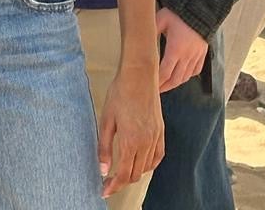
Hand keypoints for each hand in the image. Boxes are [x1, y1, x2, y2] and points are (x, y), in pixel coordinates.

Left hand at [98, 62, 163, 197]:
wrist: (139, 74)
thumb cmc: (120, 93)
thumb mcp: (106, 119)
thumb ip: (104, 147)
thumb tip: (103, 170)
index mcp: (131, 141)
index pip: (124, 174)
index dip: (113, 186)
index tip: (105, 191)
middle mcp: (146, 142)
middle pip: (136, 174)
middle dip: (122, 181)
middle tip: (110, 180)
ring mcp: (156, 137)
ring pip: (147, 167)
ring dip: (134, 172)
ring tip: (122, 170)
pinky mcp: (161, 131)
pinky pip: (158, 156)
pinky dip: (149, 164)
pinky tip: (141, 161)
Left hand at [155, 6, 208, 92]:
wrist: (200, 9)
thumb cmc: (179, 14)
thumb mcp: (161, 19)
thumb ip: (151, 31)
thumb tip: (141, 40)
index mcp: (175, 49)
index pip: (165, 73)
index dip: (157, 82)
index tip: (150, 86)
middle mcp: (187, 56)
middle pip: (175, 80)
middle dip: (165, 87)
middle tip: (156, 91)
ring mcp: (196, 56)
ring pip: (185, 77)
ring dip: (175, 83)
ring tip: (167, 85)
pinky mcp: (202, 54)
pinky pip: (196, 71)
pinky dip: (188, 76)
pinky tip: (182, 76)